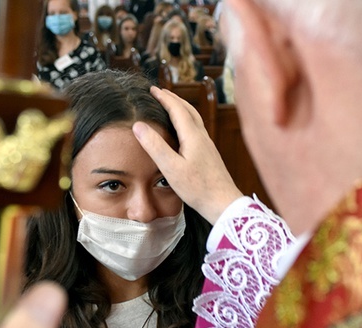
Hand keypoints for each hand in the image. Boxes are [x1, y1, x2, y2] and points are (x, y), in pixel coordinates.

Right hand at [133, 86, 242, 224]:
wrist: (222, 203)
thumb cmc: (197, 188)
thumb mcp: (171, 168)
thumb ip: (155, 146)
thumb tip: (138, 125)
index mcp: (193, 136)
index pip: (177, 109)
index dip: (164, 98)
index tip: (152, 89)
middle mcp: (202, 137)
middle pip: (188, 110)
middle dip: (173, 99)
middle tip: (159, 92)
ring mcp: (207, 145)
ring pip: (194, 119)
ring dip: (181, 108)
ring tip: (170, 105)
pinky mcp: (209, 154)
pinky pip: (196, 129)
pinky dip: (186, 121)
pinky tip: (183, 130)